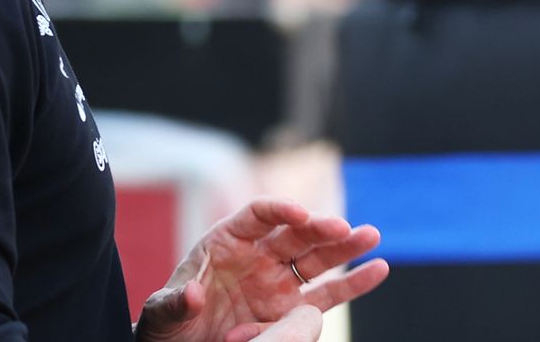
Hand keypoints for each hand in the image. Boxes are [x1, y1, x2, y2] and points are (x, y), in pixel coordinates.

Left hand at [135, 198, 388, 341]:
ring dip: (345, 246)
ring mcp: (278, 283)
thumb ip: (175, 303)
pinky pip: (327, 295)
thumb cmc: (165, 329)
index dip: (279, 210)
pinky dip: (353, 283)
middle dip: (320, 227)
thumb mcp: (161, 316)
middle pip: (295, 233)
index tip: (299, 214)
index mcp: (226, 243)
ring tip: (372, 236)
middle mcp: (258, 257)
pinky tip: (379, 269)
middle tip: (342, 227)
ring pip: (317, 259)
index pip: (258, 216)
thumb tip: (194, 294)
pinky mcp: (291, 311)